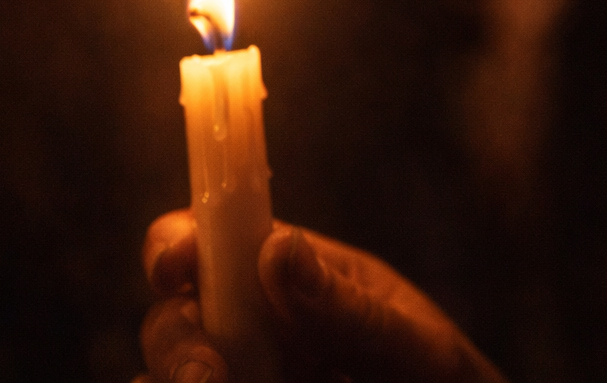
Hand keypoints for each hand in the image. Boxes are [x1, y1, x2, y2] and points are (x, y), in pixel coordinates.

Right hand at [141, 210, 506, 382]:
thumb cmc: (441, 381)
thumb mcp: (412, 346)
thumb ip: (349, 309)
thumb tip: (277, 247)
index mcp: (292, 279)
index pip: (213, 238)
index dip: (177, 242)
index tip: (176, 264)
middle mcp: (253, 329)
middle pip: (174, 315)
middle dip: (177, 337)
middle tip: (210, 377)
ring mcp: (240, 375)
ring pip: (165, 373)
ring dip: (176, 376)